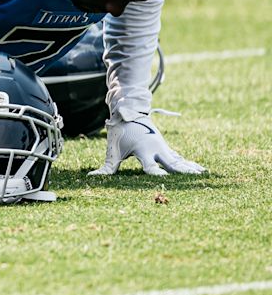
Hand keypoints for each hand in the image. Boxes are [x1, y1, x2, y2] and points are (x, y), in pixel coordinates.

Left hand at [89, 114, 204, 175]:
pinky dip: (189, 164)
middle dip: (182, 173)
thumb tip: (90, 178)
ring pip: (179, 160)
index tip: (163, 180)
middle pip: (171, 164)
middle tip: (195, 182)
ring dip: (190, 169)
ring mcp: (163, 147)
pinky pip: (179, 157)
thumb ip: (106, 167)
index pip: (150, 167)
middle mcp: (156, 149)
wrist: (130, 112)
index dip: (156, 173)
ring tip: (203, 176)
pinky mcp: (165, 147)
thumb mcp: (113, 149)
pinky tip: (200, 170)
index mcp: (143, 150)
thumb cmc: (120, 132)